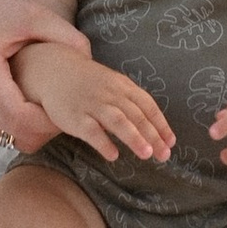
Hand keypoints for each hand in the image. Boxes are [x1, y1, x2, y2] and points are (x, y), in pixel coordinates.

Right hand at [0, 0, 89, 150]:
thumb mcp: (27, 14)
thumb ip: (62, 34)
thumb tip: (90, 59)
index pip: (24, 123)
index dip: (51, 121)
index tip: (68, 104)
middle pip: (20, 138)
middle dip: (46, 127)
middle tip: (62, 104)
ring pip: (9, 141)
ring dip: (31, 128)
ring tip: (43, 101)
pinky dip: (14, 127)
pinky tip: (22, 102)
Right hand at [13, 41, 174, 162]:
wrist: (55, 71)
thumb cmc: (91, 84)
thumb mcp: (114, 86)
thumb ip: (132, 103)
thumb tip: (155, 129)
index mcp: (123, 87)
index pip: (147, 106)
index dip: (161, 124)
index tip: (171, 143)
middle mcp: (110, 95)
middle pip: (136, 115)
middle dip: (152, 136)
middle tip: (164, 156)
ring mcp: (92, 105)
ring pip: (117, 121)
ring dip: (134, 137)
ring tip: (146, 155)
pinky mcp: (75, 117)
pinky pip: (91, 131)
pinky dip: (103, 142)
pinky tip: (113, 155)